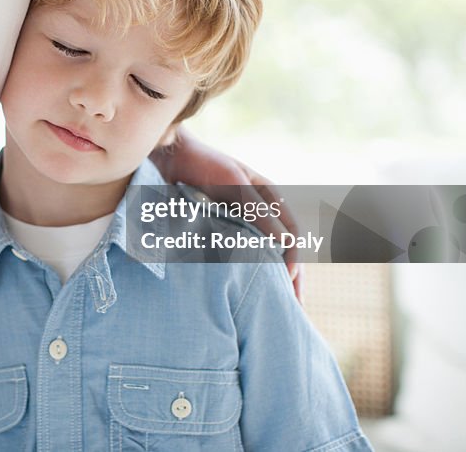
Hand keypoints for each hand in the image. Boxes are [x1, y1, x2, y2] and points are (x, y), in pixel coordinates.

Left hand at [151, 127, 302, 300]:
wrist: (171, 158)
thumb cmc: (206, 165)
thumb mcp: (236, 186)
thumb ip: (260, 213)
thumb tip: (286, 244)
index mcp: (270, 198)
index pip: (292, 233)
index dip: (294, 257)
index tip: (289, 280)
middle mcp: (259, 212)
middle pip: (282, 250)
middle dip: (289, 278)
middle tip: (293, 307)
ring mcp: (239, 223)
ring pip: (261, 256)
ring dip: (268, 280)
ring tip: (270, 307)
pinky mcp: (219, 231)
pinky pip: (237, 255)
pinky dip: (243, 273)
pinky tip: (242, 291)